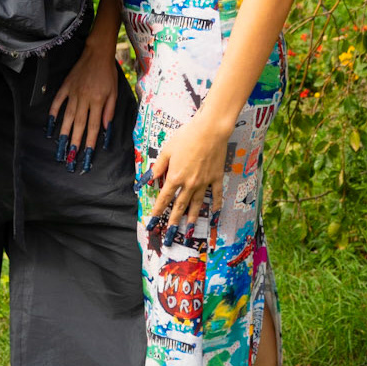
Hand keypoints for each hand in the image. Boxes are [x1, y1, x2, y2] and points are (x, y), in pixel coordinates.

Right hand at [47, 37, 119, 171]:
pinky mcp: (66, 87)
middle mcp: (84, 99)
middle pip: (79, 125)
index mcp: (98, 101)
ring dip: (64, 134)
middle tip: (70, 158)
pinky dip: (53, 114)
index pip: (94, 126)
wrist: (97, 53)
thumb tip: (106, 129)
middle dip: (75, 143)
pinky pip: (57, 102)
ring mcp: (73, 93)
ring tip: (60, 148)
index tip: (86, 156)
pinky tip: (49, 126)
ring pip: (67, 117)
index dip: (90, 143)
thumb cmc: (108, 73)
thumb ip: (109, 111)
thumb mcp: (114, 92)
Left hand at [147, 115, 227, 231]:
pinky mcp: (216, 178)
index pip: (164, 198)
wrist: (210, 131)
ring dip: (191, 217)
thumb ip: (159, 166)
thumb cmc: (187, 137)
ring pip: (196, 204)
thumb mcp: (167, 150)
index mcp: (175, 177)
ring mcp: (204, 182)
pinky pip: (215, 195)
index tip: (153, 221)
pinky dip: (215, 204)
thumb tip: (150, 179)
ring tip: (189, 229)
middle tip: (170, 234)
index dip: (158, 210)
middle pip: (179, 205)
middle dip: (173, 221)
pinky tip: (214, 213)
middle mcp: (189, 184)